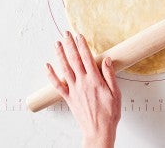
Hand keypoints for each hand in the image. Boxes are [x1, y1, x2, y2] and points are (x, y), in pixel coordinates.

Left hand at [46, 31, 120, 147]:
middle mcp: (82, 83)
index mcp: (95, 80)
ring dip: (60, 55)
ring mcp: (74, 90)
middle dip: (70, 45)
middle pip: (74, 59)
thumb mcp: (116, 93)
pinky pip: (57, 84)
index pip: (87, 58)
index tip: (79, 36)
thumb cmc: (109, 114)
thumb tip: (107, 60)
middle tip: (66, 34)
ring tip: (57, 43)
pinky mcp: (68, 97)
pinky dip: (51, 74)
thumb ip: (110, 75)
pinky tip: (48, 66)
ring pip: (64, 68)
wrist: (98, 130)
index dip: (83, 45)